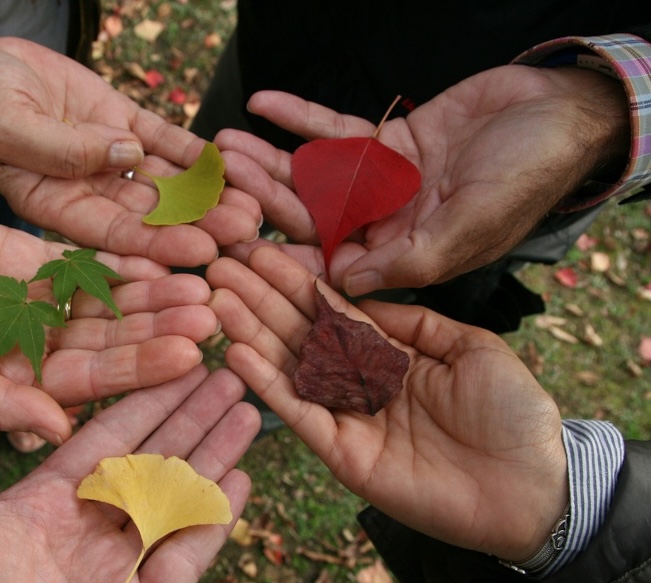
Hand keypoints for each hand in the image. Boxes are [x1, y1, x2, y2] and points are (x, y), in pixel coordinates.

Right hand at [0, 34, 261, 266]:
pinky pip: (167, 141)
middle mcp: (90, 194)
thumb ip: (56, 148)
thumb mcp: (4, 123)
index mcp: (55, 208)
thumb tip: (123, 155)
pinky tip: (229, 160)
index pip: (111, 236)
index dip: (156, 245)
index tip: (200, 253)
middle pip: (151, 216)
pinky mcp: (126, 126)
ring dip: (208, 193)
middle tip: (245, 231)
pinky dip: (196, 151)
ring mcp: (112, 161)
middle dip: (198, 224)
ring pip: (167, 183)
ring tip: (252, 201)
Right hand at [0, 214, 220, 443]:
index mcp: (27, 387)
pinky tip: (159, 246)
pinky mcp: (37, 261)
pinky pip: (84, 257)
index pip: (94, 381)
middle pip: (114, 339)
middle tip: (210, 314)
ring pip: (108, 299)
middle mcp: (46, 350)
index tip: (186, 356)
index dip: (139, 367)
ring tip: (198, 276)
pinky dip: (118, 252)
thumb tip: (54, 431)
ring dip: (152, 289)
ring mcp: (46, 305)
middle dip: (161, 327)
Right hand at [207, 245, 567, 560]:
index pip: (331, 311)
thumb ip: (412, 323)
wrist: (531, 487)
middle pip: (300, 333)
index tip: (259, 249)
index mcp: (389, 356)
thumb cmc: (513, 414)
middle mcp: (360, 383)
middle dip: (260, 298)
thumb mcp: (470, 348)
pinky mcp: (341, 454)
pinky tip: (237, 351)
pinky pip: (298, 413)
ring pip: (289, 369)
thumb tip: (360, 296)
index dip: (295, 280)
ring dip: (251, 333)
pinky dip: (267, 384)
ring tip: (217, 298)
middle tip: (220, 265)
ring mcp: (347, 418)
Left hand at [215, 65, 627, 293]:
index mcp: (402, 258)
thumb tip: (344, 286)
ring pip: (313, 174)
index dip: (281, 261)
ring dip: (269, 159)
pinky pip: (335, 129)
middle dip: (261, 201)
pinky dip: (299, 116)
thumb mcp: (469, 225)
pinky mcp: (385, 141)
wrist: (560, 112)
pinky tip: (262, 103)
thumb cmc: (527, 176)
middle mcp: (385, 225)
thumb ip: (408, 259)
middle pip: (309, 218)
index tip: (232, 254)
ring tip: (223, 144)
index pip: (329, 267)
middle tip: (214, 187)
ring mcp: (382, 182)